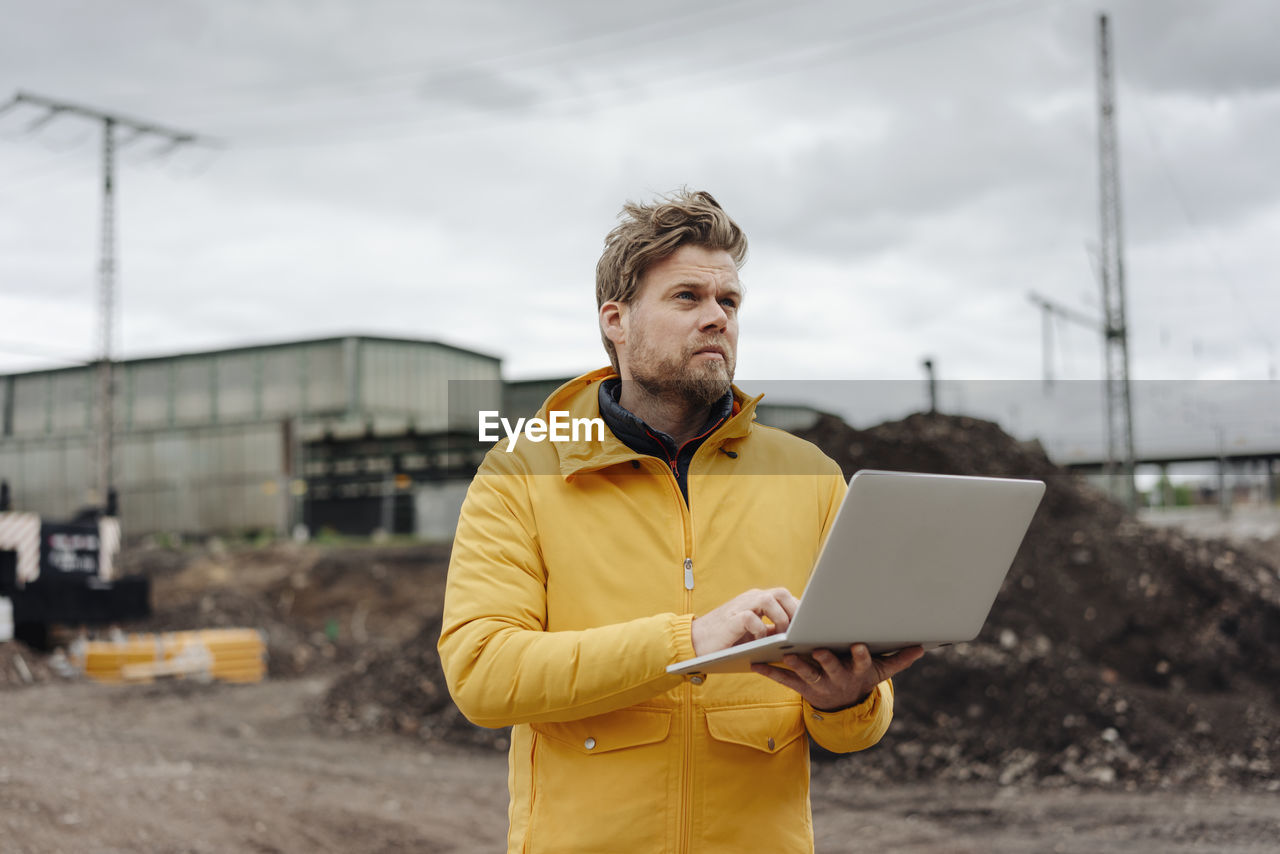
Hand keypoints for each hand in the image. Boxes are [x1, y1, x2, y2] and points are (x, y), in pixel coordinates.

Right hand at [691, 588, 798, 655]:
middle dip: (794, 611)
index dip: (798, 609)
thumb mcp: (754, 635)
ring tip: (781, 635)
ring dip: (780, 619)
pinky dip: (759, 630)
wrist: (696, 643)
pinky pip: (751, 618)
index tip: (808, 625)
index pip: (785, 597)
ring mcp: (740, 606)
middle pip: (781, 593)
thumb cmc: (728, 641)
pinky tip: (759, 640)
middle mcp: (750, 599)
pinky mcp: (731, 618)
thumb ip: (771, 631)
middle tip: (799, 631)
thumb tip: (797, 640)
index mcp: (757, 600)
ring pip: (769, 599)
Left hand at [751, 644, 923, 710]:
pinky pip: (784, 680)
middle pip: (831, 669)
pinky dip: (769, 672)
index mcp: (857, 671)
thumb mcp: (881, 669)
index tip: (860, 645)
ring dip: (796, 665)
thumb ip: (899, 658)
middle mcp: (837, 679)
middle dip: (826, 660)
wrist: (844, 704)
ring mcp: (818, 684)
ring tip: (784, 655)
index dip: (861, 656)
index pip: (861, 663)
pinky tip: (755, 664)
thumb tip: (921, 647)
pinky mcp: (801, 687)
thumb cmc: (862, 676)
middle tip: (818, 649)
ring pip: (806, 675)